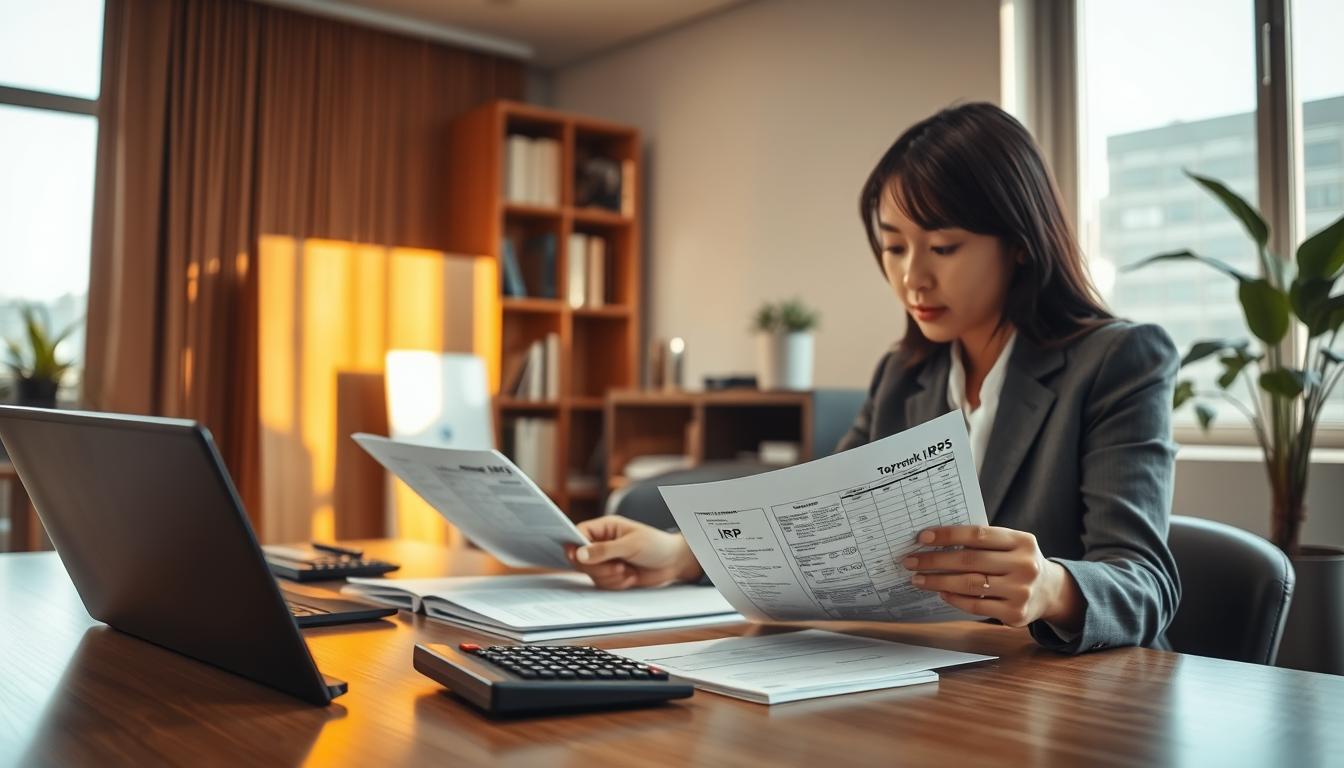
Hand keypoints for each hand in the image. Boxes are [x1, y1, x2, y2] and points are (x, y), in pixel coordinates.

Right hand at [564, 516, 703, 589]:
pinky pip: (602, 583)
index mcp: (605, 528)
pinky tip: (631, 576)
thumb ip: (604, 550)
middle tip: (618, 567)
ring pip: (591, 574)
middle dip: (598, 567)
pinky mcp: (612, 574)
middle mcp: (602, 543)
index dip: (573, 546)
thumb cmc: (656, 545)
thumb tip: (578, 554)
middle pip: (581, 558)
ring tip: (628, 571)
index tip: (575, 557)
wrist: (674, 563)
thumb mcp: (630, 545)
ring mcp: (606, 560)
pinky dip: (616, 583)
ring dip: (610, 577)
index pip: (578, 534)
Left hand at [902, 525, 1083, 630]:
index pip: (978, 535)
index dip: (948, 535)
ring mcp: (1021, 592)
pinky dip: (954, 598)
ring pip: (970, 584)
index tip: (923, 537)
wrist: (1050, 591)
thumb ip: (983, 541)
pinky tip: (940, 592)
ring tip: (918, 578)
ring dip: (938, 581)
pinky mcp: (1015, 614)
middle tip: (910, 560)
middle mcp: (1025, 566)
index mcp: (1022, 541)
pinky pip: (976, 605)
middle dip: (935, 561)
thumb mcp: (1011, 545)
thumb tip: (935, 541)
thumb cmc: (1018, 562)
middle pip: (970, 561)